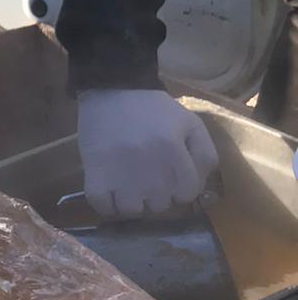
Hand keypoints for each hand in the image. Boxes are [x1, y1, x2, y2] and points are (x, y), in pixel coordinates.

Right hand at [78, 89, 218, 218]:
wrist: (111, 88)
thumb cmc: (152, 108)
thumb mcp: (190, 123)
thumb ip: (205, 154)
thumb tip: (199, 185)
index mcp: (174, 155)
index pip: (187, 194)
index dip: (181, 186)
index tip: (170, 175)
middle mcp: (150, 172)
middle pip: (160, 205)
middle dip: (157, 193)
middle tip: (148, 174)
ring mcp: (121, 177)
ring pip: (133, 211)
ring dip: (132, 201)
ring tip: (128, 183)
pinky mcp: (95, 177)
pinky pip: (103, 207)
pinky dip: (107, 204)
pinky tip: (110, 190)